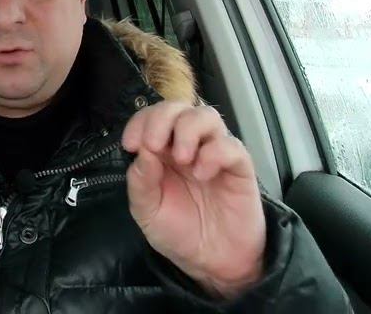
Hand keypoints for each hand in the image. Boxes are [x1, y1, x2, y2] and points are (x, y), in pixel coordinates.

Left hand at [122, 102, 265, 298]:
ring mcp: (214, 153)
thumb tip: (142, 151)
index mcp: (162, 151)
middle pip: (178, 108)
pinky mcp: (239, 166)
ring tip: (182, 158)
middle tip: (155, 144)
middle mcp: (189, 145)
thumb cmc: (179, 232)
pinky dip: (214, 153)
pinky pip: (231, 145)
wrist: (213, 262)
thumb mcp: (148, 211)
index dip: (140, 122)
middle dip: (162, 119)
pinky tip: (203, 174)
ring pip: (206, 116)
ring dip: (188, 129)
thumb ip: (141, 181)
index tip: (131, 144)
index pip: (152, 118)